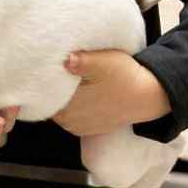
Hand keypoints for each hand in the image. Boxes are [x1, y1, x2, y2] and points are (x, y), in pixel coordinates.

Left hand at [52, 50, 171, 136]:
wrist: (148, 95)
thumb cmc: (125, 76)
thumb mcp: (104, 62)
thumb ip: (81, 61)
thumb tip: (65, 59)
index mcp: (68, 106)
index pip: (41, 94)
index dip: (40, 80)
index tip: (40, 67)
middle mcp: (69, 121)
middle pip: (47, 103)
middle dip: (48, 88)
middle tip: (51, 69)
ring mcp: (77, 126)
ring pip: (57, 110)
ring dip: (59, 98)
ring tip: (66, 80)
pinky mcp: (86, 128)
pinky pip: (69, 117)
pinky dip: (70, 107)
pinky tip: (77, 93)